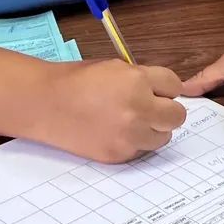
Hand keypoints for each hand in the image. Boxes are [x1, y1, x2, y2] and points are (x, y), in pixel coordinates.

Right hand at [39, 60, 186, 162]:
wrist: (46, 103)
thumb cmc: (76, 80)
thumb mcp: (114, 68)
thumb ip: (141, 79)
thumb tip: (162, 91)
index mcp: (136, 80)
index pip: (174, 85)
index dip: (165, 87)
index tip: (158, 89)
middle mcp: (138, 109)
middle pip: (177, 116)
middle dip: (166, 110)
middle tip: (151, 107)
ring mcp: (130, 135)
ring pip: (163, 137)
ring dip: (153, 129)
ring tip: (132, 121)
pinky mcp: (120, 155)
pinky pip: (142, 150)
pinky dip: (135, 142)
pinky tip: (116, 132)